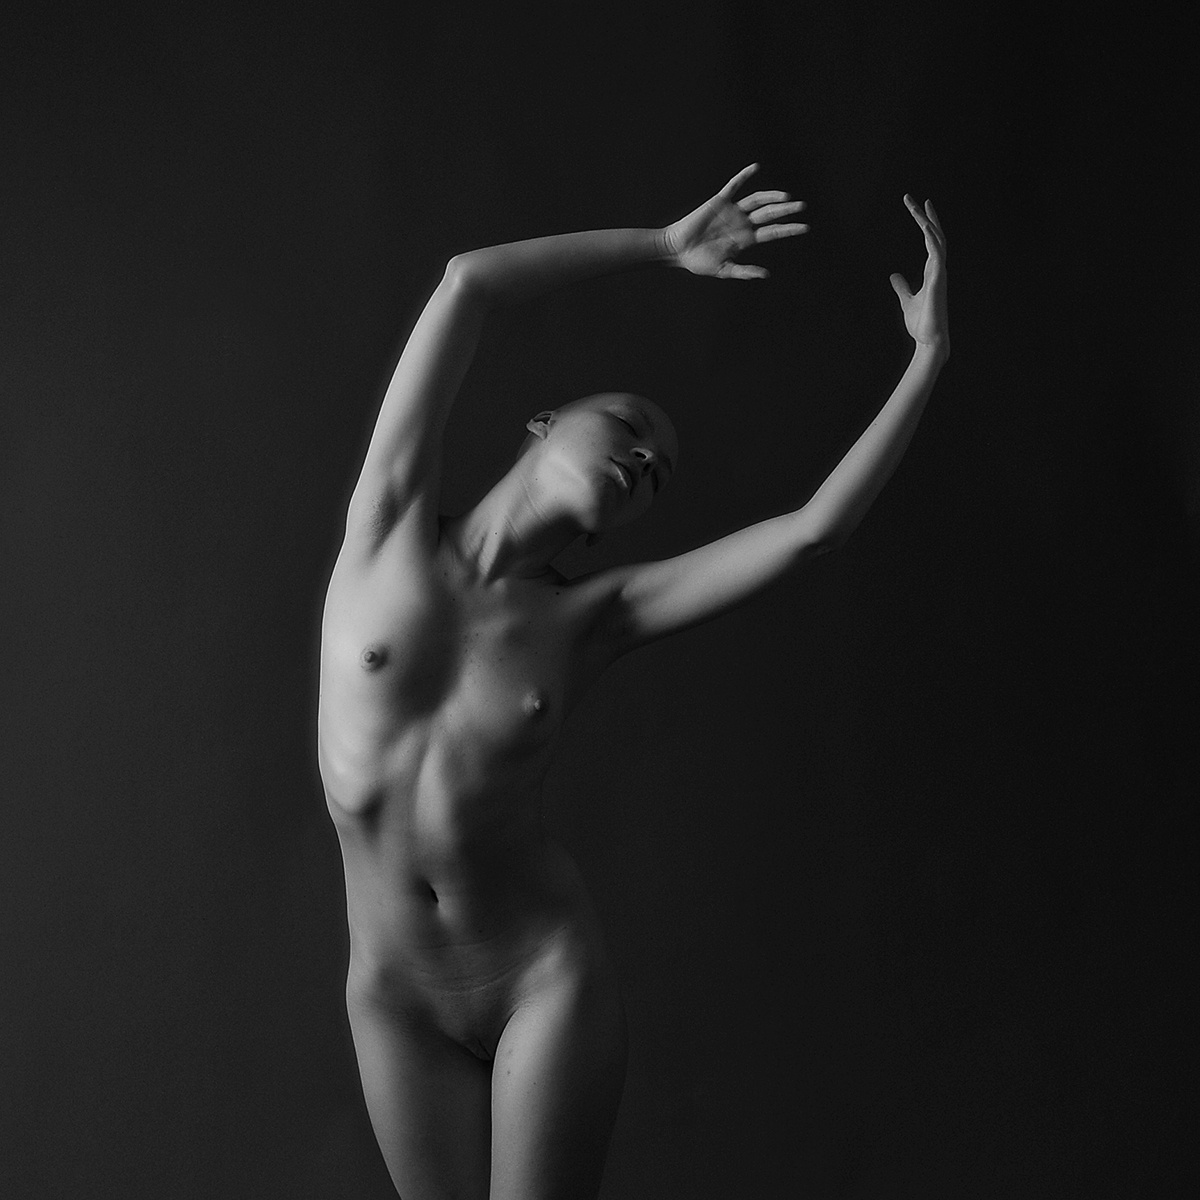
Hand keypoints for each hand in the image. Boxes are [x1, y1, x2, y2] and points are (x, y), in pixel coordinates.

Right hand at [663, 163, 807, 279]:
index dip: (789, 229)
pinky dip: (744, 176)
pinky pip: (734, 186)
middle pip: (770, 214)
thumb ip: (744, 271)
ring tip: (786, 196)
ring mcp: (732, 211)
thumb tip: (765, 274)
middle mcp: (742, 223)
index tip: (805, 227)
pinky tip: (756, 168)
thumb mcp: (723, 270)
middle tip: (803, 206)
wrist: (678, 250)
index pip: (772, 232)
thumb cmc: (699, 262)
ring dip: (772, 197)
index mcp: (745, 239)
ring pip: (757, 200)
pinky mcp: (719, 202)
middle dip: (786, 210)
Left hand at [890, 196, 948, 354]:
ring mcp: (940, 274)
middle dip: (926, 217)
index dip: (925, 223)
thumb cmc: (921, 324)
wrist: (929, 341)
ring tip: (918, 206)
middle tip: (915, 199)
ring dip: (928, 223)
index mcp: (932, 271)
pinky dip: (932, 239)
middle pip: (934, 236)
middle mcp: (938, 269)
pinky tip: (925, 227)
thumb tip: (894, 276)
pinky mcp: (937, 281)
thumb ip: (902, 287)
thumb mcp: (906, 301)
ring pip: (937, 241)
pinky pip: (937, 254)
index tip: (917, 207)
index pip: (930, 241)